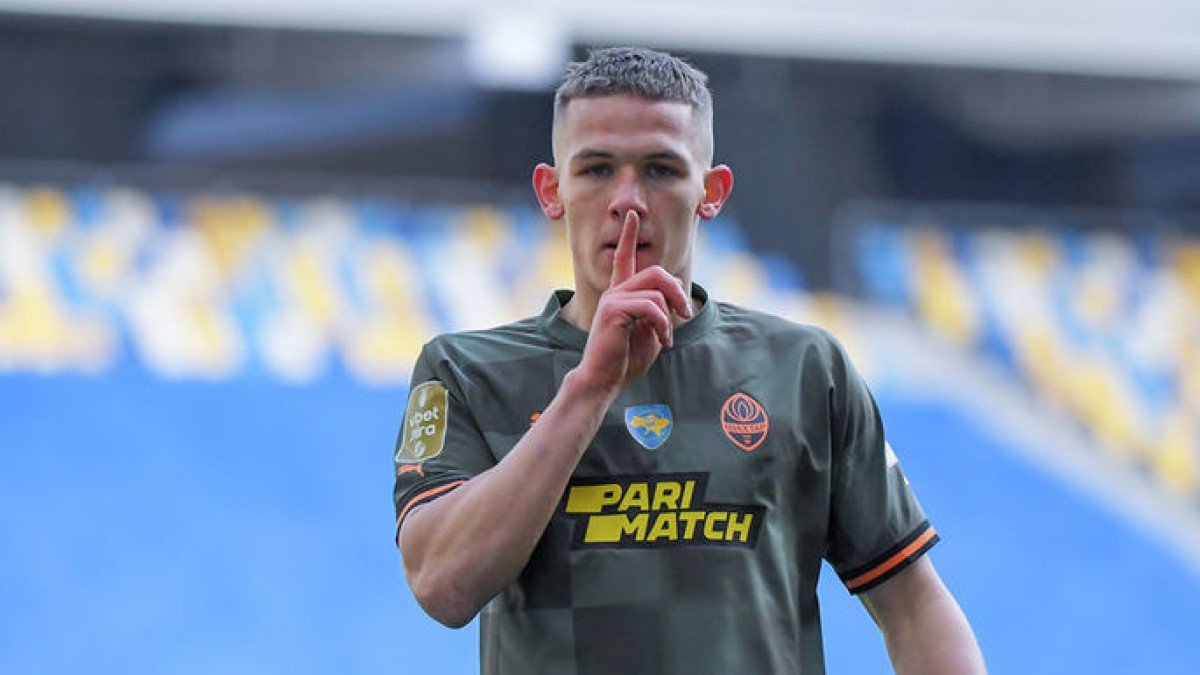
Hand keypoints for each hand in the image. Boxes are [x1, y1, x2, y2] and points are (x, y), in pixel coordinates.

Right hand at [575, 210, 692, 393]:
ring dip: (670, 316)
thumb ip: (661, 308)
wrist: (604, 379)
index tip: (632, 215)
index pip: (624, 258)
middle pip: (656, 272)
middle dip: (677, 291)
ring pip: (656, 290)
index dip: (628, 236)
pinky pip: (651, 307)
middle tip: (685, 314)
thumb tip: (675, 286)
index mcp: (621, 294)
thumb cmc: (626, 359)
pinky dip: (663, 324)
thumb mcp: (652, 331)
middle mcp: (615, 291)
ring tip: (667, 338)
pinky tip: (663, 341)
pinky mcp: (614, 310)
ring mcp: (612, 299)